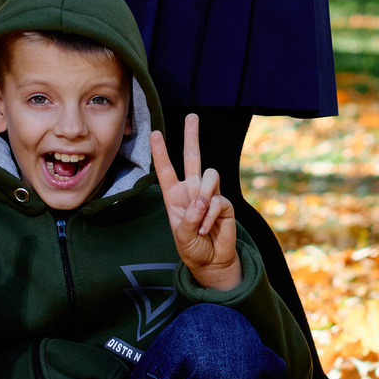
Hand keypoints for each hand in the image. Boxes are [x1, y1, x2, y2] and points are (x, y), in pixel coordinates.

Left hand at [150, 113, 240, 291]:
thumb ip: (188, 218)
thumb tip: (202, 200)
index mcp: (175, 196)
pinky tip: (206, 228)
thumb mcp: (180, 236)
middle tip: (192, 116)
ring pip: (210, 174)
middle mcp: (192, 190)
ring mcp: (209, 195)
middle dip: (192, 136)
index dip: (160, 152)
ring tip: (199, 217)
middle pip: (192, 157)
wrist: (211, 262)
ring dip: (204, 197)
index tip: (154, 133)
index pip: (166, 170)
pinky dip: (210, 216)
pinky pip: (218, 200)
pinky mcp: (224, 203)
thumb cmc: (191, 249)